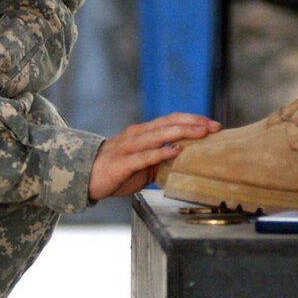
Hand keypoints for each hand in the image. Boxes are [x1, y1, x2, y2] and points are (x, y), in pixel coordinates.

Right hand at [88, 113, 220, 200]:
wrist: (84, 177)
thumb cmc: (115, 170)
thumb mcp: (142, 163)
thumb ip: (160, 159)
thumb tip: (183, 163)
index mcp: (143, 132)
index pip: (171, 120)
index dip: (192, 119)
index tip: (212, 124)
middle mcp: (137, 134)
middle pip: (168, 123)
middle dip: (193, 123)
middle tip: (214, 126)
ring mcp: (130, 147)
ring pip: (159, 134)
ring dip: (182, 132)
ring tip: (201, 133)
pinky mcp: (124, 162)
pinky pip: (145, 156)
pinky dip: (162, 152)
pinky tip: (176, 151)